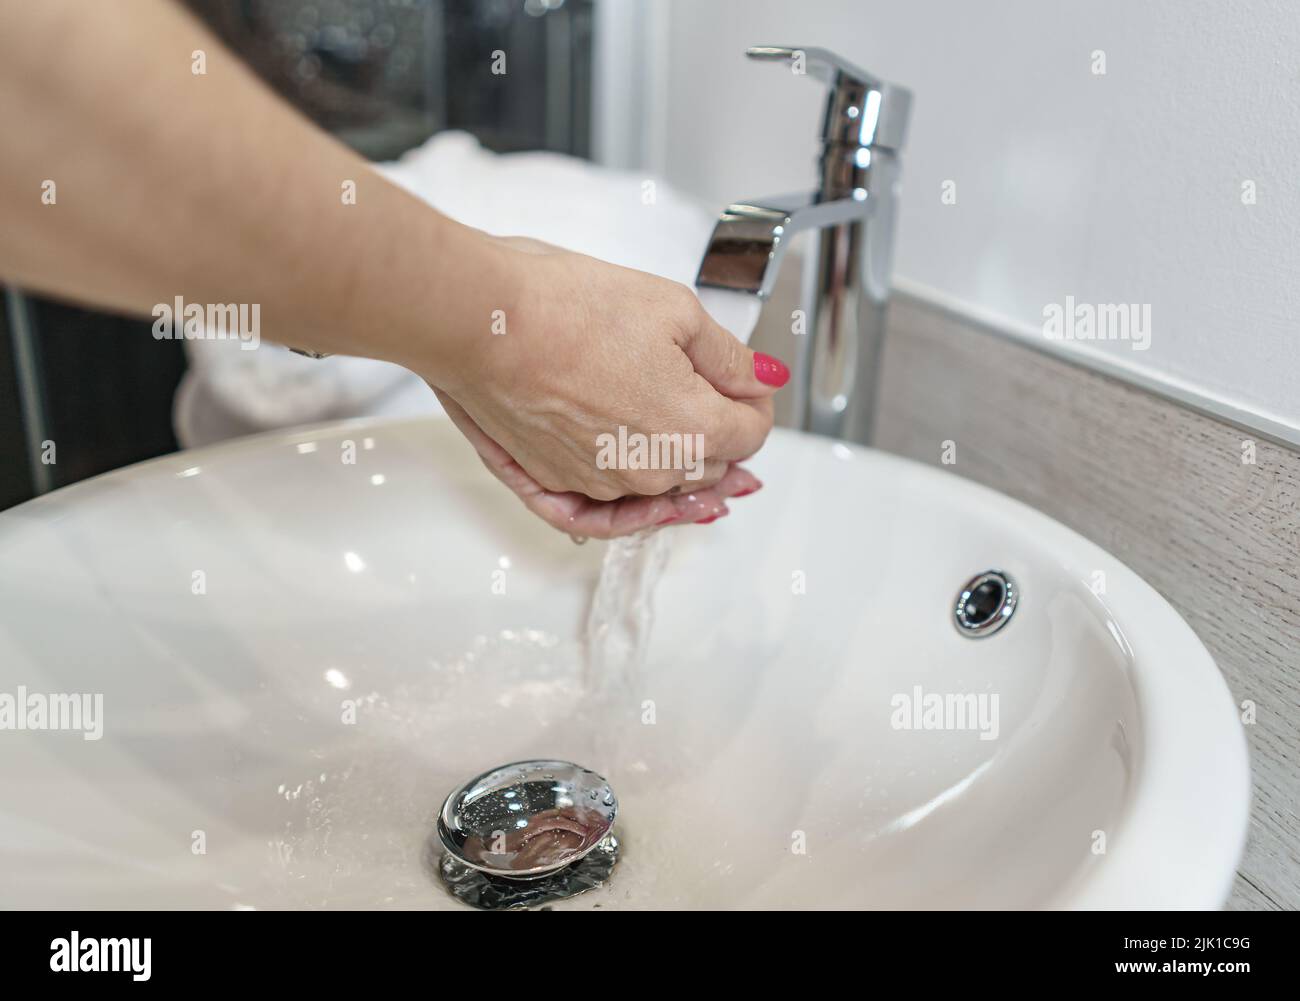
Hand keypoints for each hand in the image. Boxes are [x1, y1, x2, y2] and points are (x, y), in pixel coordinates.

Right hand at [428, 237, 786, 537]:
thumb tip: (764, 378)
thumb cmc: (567, 308)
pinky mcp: (557, 480)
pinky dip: (633, 505)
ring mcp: (601, 484)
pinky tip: (649, 504)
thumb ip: (729, 356)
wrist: (483, 321)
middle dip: (722, 432)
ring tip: (701, 463)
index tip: (747, 378)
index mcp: (692, 432)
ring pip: (662, 489)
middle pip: (711, 466)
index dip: (756, 400)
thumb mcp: (675, 311)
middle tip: (720, 398)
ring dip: (684, 472)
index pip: (753, 434)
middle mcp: (650, 473)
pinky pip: (608, 508)